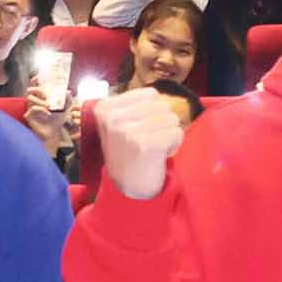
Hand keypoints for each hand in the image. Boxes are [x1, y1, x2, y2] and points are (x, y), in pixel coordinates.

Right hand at [89, 83, 188, 198]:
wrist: (127, 188)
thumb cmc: (128, 152)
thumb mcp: (119, 123)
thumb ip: (136, 104)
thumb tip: (162, 95)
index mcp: (105, 108)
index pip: (150, 94)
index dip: (153, 111)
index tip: (140, 128)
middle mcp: (113, 118)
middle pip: (162, 105)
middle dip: (162, 123)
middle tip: (148, 140)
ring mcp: (128, 132)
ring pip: (171, 118)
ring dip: (168, 134)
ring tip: (154, 147)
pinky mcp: (145, 145)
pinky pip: (176, 133)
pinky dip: (174, 144)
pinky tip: (160, 155)